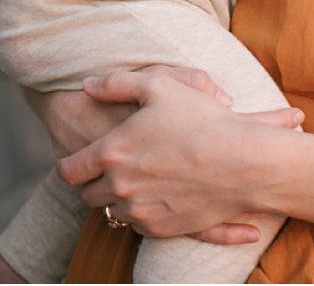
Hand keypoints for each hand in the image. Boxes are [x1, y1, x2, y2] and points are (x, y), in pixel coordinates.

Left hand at [56, 70, 303, 242]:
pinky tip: (151, 196)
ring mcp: (142, 211)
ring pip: (112, 213)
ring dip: (116, 200)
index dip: (68, 164)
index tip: (74, 161)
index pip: (70, 170)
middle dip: (92, 184)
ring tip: (132, 182)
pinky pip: (138, 227)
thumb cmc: (202, 119)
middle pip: (88, 196)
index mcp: (112, 153)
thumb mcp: (157, 84)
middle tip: (104, 171)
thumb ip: (115, 83)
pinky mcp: (164, 229)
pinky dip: (140, 214)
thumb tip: (87, 85)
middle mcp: (121, 187)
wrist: (245, 162)